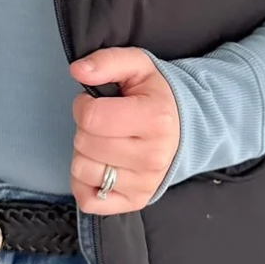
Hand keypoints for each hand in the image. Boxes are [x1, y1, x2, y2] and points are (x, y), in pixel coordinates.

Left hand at [68, 47, 179, 211]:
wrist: (186, 127)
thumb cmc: (156, 97)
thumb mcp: (138, 66)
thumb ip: (106, 61)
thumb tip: (78, 71)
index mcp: (155, 119)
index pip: (91, 117)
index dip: (83, 105)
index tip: (95, 102)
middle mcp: (152, 156)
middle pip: (84, 143)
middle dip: (86, 129)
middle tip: (105, 124)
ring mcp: (144, 184)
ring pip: (81, 170)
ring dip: (85, 154)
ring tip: (105, 142)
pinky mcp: (135, 202)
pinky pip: (88, 199)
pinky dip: (85, 183)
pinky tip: (100, 166)